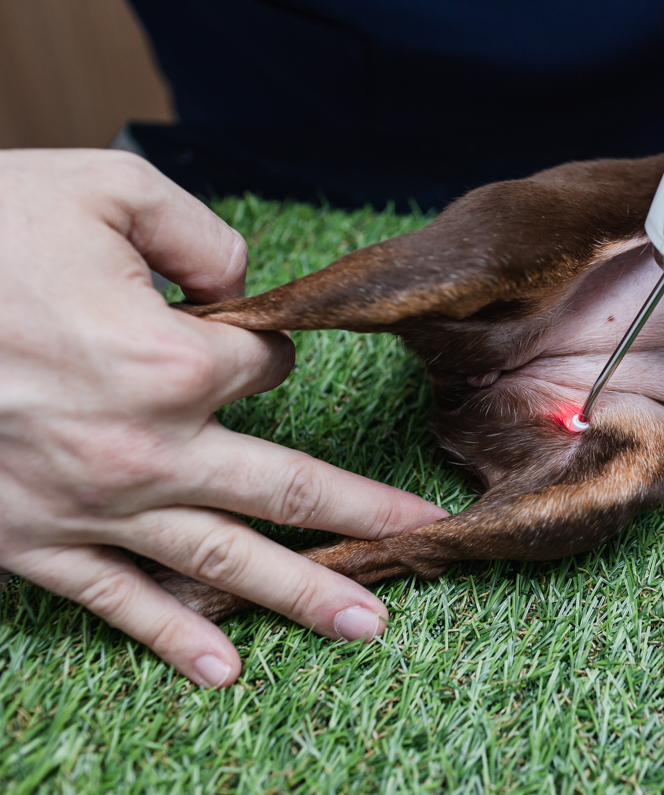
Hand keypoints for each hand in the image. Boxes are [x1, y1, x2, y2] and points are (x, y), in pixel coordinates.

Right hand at [0, 150, 446, 687]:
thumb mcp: (98, 189)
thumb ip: (196, 231)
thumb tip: (241, 281)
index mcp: (171, 361)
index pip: (267, 364)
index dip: (264, 342)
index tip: (235, 331)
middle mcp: (147, 448)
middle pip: (287, 488)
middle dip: (365, 513)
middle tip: (427, 536)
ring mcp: (91, 506)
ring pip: (223, 562)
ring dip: (303, 593)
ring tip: (368, 623)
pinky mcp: (32, 542)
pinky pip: (118, 601)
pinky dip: (173, 638)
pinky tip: (226, 672)